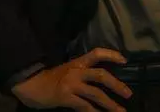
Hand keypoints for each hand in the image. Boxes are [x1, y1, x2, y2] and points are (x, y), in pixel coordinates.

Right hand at [11, 47, 132, 110]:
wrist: (31, 85)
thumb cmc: (50, 78)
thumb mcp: (67, 71)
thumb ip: (81, 74)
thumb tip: (100, 81)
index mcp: (77, 63)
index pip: (96, 53)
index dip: (111, 55)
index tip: (124, 60)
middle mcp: (76, 71)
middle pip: (101, 75)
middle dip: (116, 84)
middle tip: (128, 94)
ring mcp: (71, 84)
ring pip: (96, 94)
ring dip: (110, 104)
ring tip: (121, 111)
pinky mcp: (66, 97)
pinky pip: (85, 106)